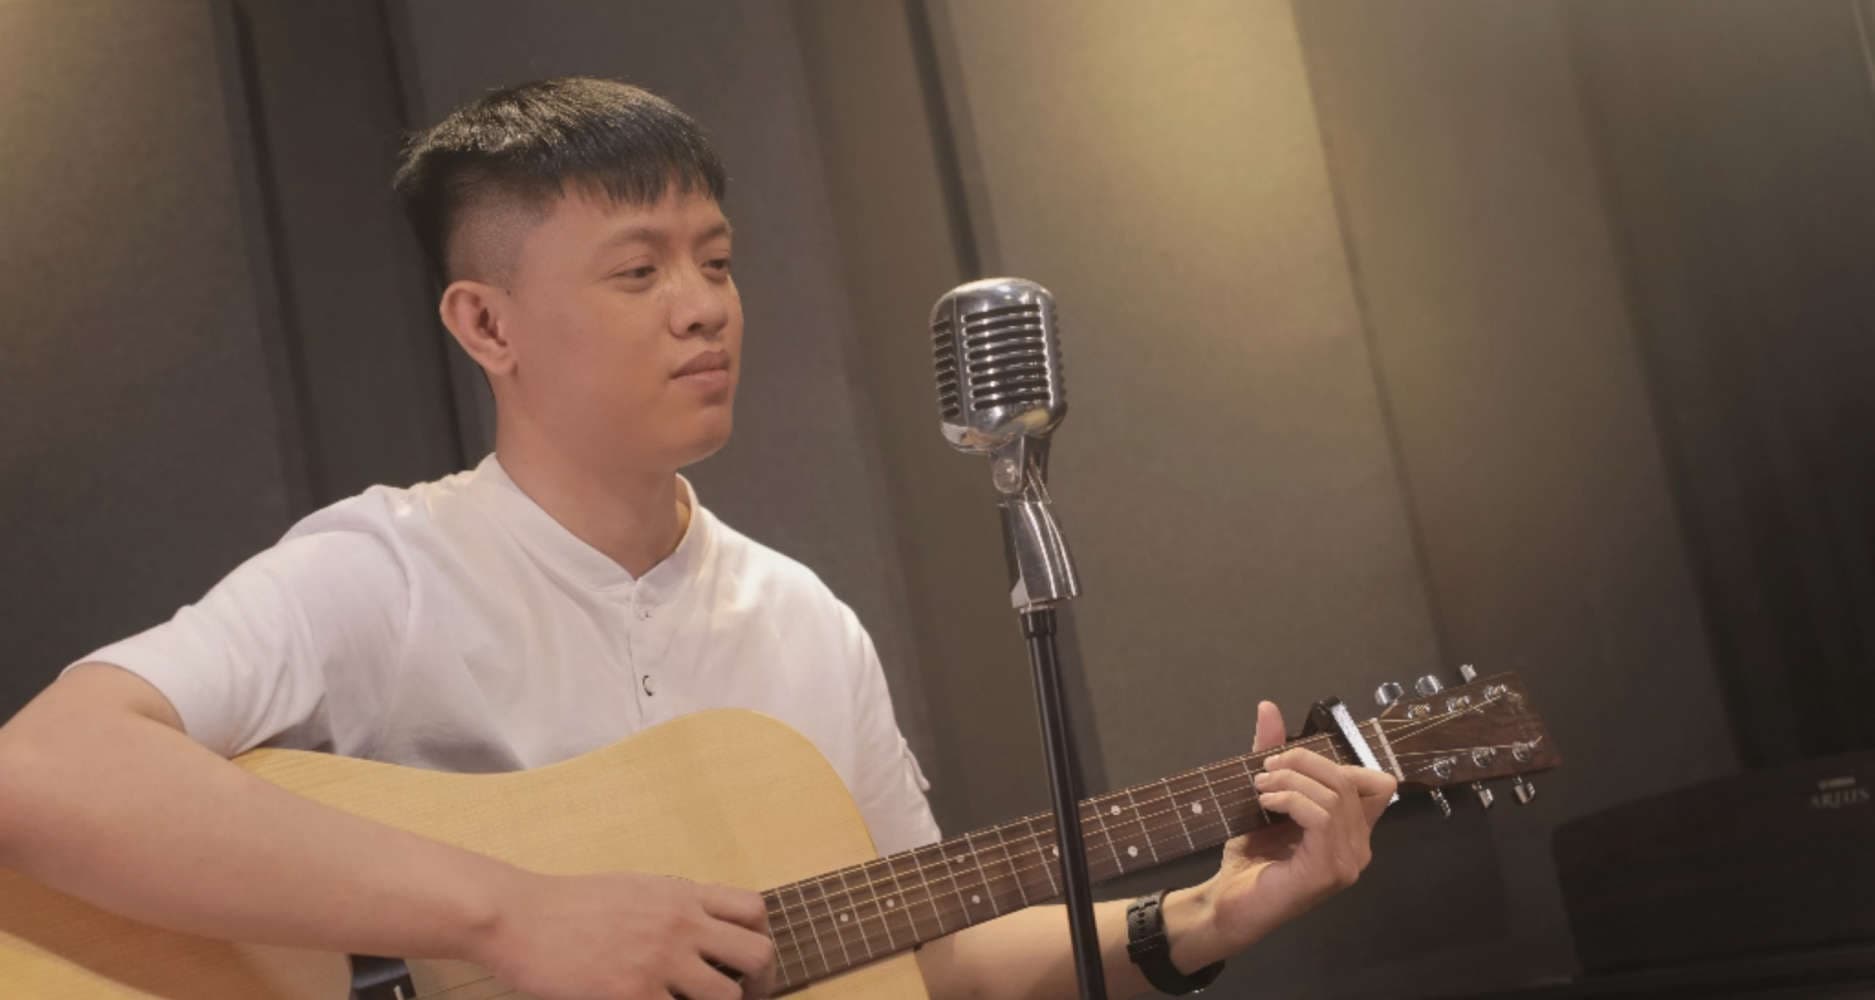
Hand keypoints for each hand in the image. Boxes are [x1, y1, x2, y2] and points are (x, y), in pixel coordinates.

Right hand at [474, 869, 776, 999]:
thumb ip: (675, 908)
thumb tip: (706, 934)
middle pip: (758, 954)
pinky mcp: (632, 993)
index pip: (755, 911)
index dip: (759, 940)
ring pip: (727, 996)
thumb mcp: (635, 890)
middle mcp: (680, 924)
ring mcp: (659, 960)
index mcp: (681, 895)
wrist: (518, 915)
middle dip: (759, 983)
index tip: (746, 965)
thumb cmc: (569, 905)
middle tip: (742, 999)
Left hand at [1194, 701, 1396, 951]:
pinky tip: (1266, 803)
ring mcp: (1347, 863)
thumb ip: (1274, 756)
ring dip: (1293, 781)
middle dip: (1305, 763)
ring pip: (1335, 796)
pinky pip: (1322, 818)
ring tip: (1260, 786)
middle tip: (1266, 768)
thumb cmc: (1250, 856)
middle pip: (1350, 781)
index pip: (1377, 782)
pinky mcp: (1328, 871)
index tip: (1290, 761)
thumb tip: (1268, 707)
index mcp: (1352, 831)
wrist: (1228, 903)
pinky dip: (1291, 800)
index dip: (1337, 761)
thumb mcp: (1266, 797)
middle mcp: (1359, 848)